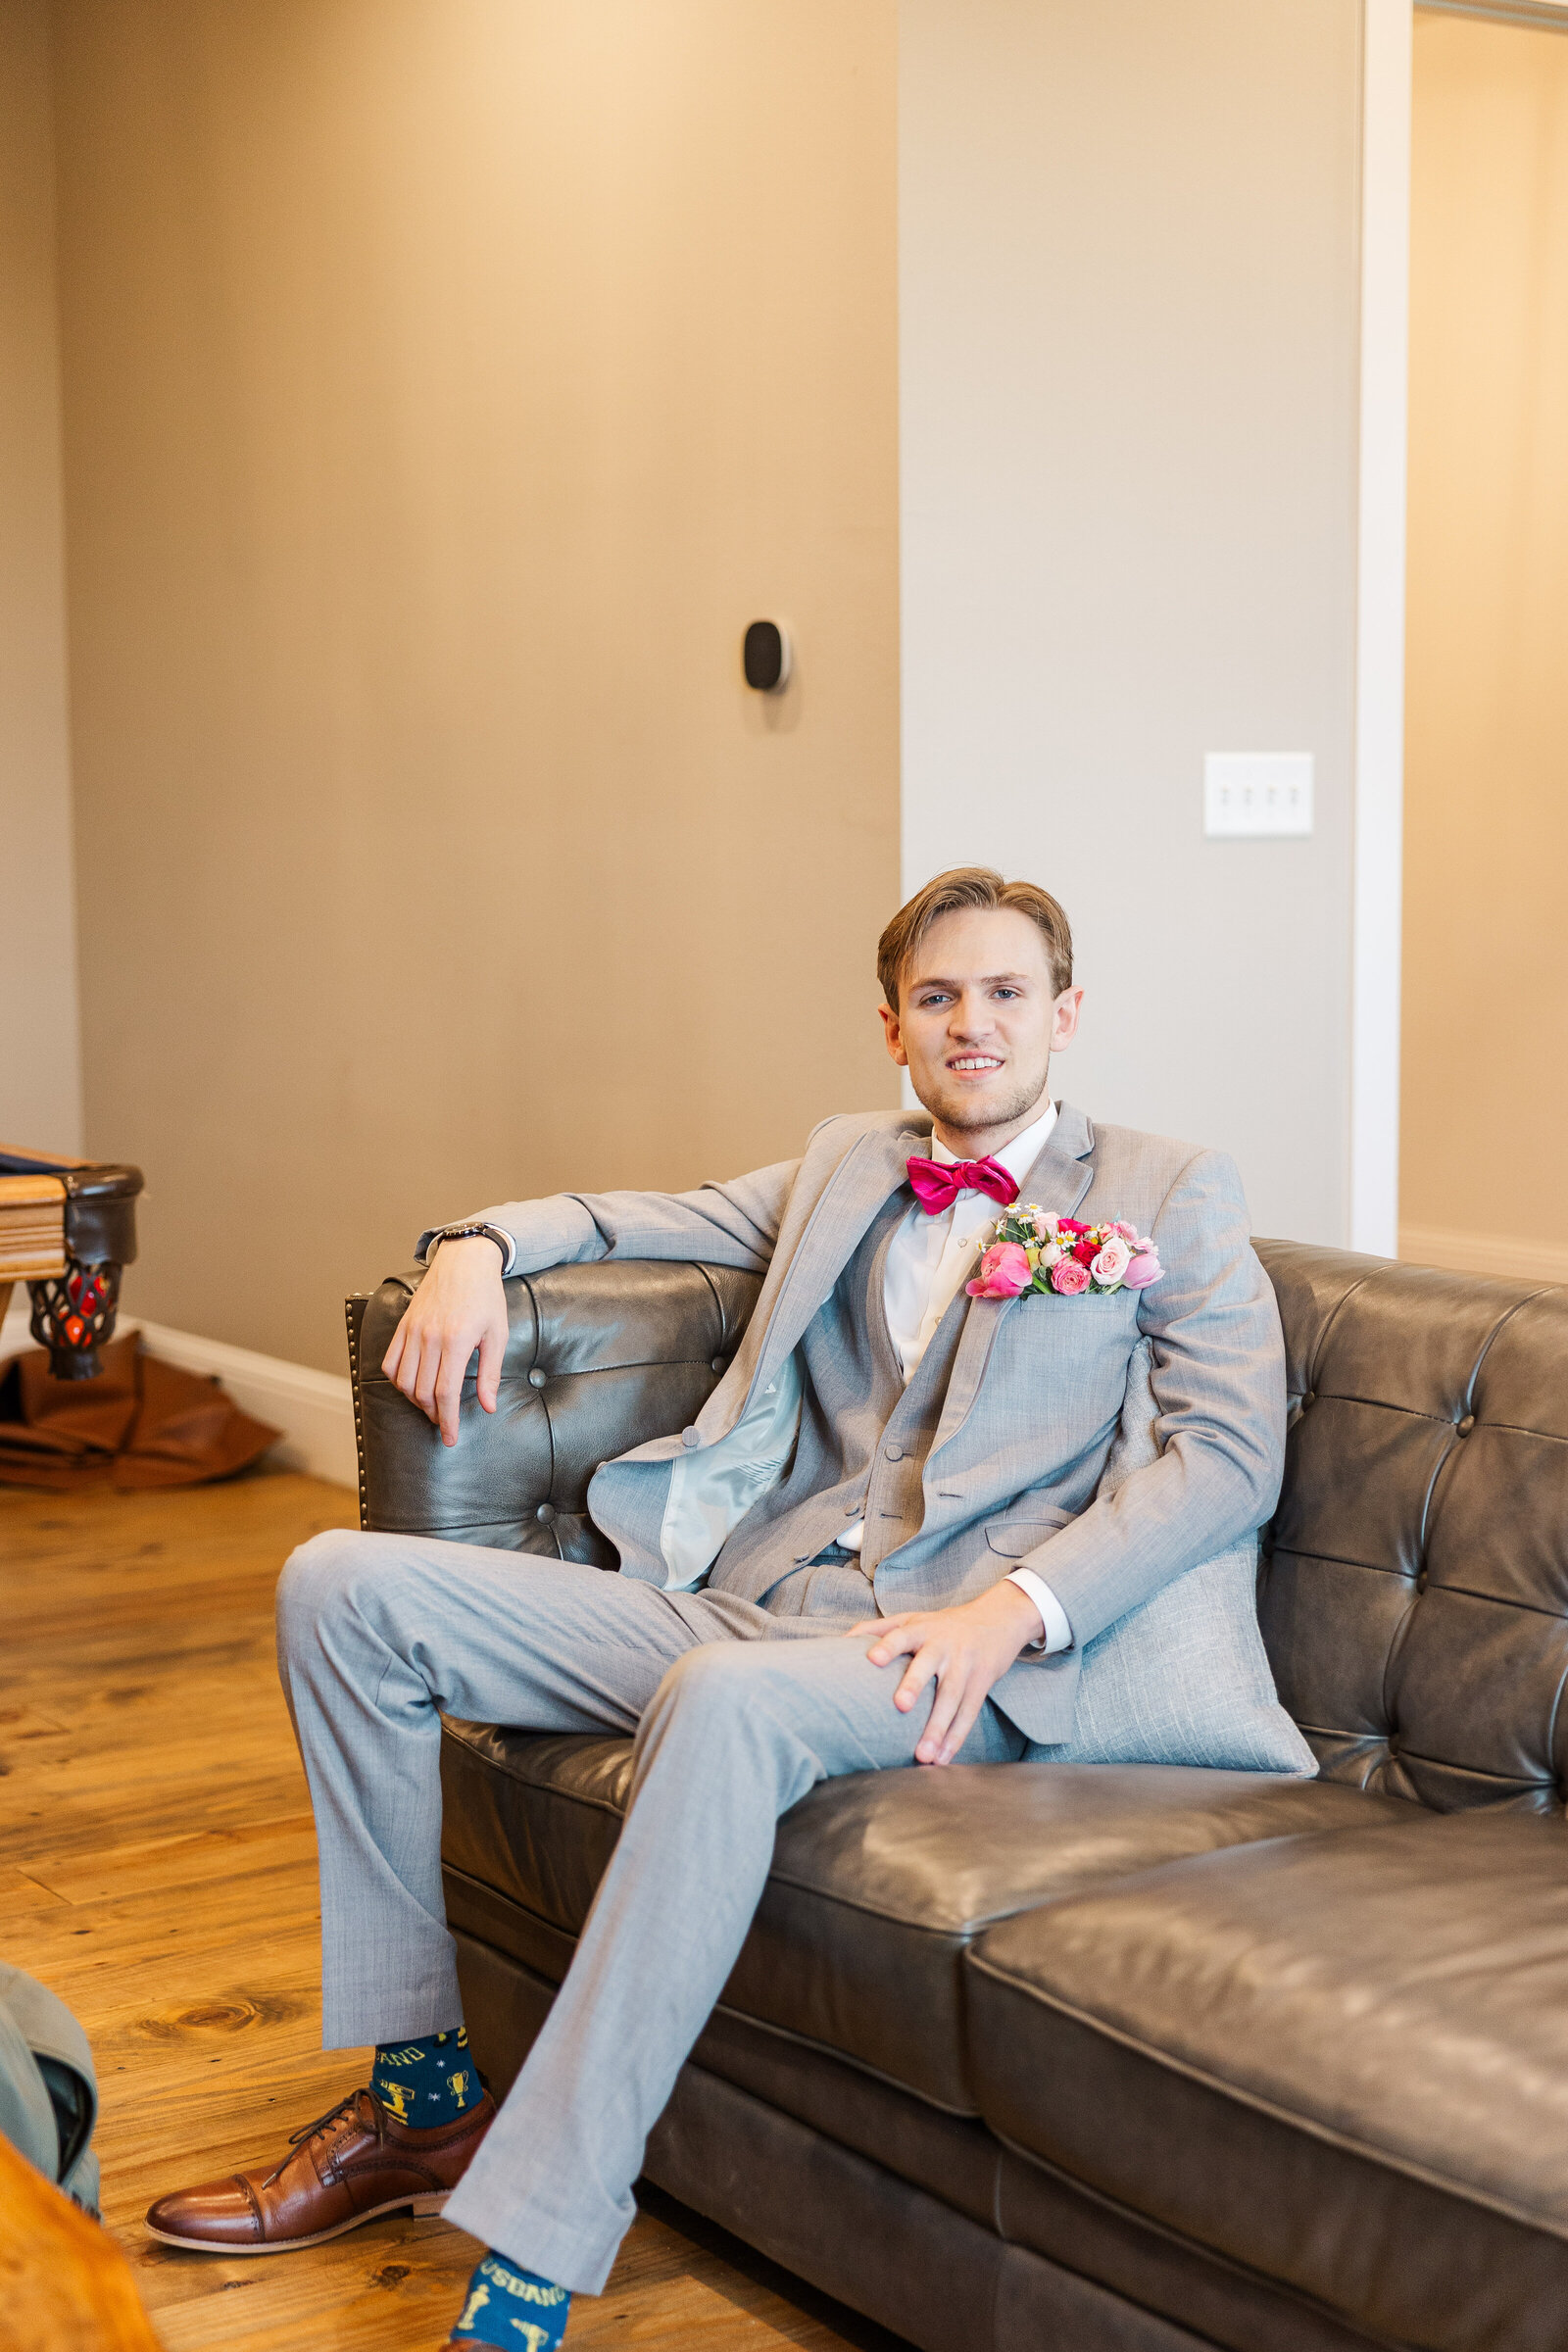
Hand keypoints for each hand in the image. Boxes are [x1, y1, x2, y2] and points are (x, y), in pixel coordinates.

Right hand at [381, 1236, 507, 1447]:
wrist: (465, 1261)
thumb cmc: (486, 1297)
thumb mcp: (497, 1334)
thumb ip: (491, 1373)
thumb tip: (488, 1407)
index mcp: (457, 1341)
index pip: (445, 1393)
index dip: (447, 1421)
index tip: (450, 1438)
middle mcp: (430, 1337)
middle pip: (422, 1392)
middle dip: (433, 1414)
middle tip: (445, 1421)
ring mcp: (413, 1331)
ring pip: (403, 1381)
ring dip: (415, 1400)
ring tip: (431, 1404)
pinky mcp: (403, 1326)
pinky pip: (390, 1362)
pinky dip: (397, 1380)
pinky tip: (411, 1385)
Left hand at [847, 1581, 1044, 1766]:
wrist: (999, 1617)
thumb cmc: (945, 1624)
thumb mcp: (914, 1617)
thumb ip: (878, 1628)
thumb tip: (842, 1641)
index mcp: (922, 1629)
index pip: (901, 1635)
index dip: (887, 1645)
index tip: (872, 1659)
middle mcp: (944, 1645)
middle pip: (929, 1666)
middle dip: (915, 1684)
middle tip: (901, 1705)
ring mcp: (965, 1665)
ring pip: (952, 1698)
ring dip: (937, 1728)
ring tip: (922, 1755)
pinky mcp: (982, 1682)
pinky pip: (969, 1713)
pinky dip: (956, 1738)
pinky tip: (942, 1758)